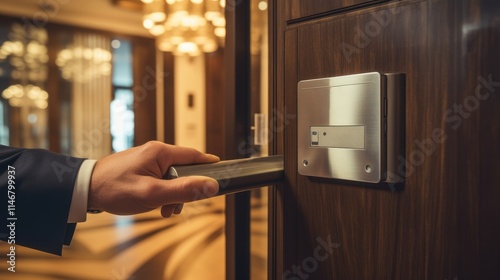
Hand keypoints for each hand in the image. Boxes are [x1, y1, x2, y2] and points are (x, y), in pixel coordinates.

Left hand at [88, 141, 219, 216]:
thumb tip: (211, 185)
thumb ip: (183, 190)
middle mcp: (155, 151)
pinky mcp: (140, 166)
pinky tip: (154, 205)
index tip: (222, 172)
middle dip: (184, 189)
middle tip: (178, 207)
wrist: (84, 188)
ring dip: (172, 194)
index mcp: (160, 152)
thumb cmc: (115, 189)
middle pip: (183, 168)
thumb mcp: (153, 194)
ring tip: (163, 210)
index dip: (209, 165)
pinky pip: (159, 178)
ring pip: (171, 176)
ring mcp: (146, 158)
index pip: (194, 155)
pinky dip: (161, 192)